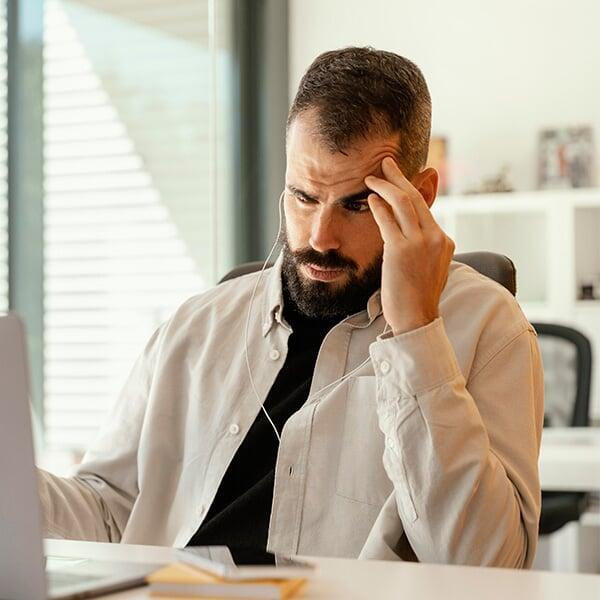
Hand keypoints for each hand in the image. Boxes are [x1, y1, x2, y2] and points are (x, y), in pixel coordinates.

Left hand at [365, 157, 454, 335]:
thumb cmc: (418, 297)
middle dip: (398, 177)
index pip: (425, 208)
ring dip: (385, 186)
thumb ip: (423, 247)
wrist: (417, 319)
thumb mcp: (429, 267)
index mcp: (444, 241)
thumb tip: (406, 230)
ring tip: (372, 178)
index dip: (409, 190)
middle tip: (386, 163)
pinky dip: (378, 206)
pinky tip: (370, 198)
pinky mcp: (401, 250)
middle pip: (415, 198)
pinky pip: (387, 220)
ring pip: (402, 203)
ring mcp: (419, 242)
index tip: (399, 180)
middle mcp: (435, 237)